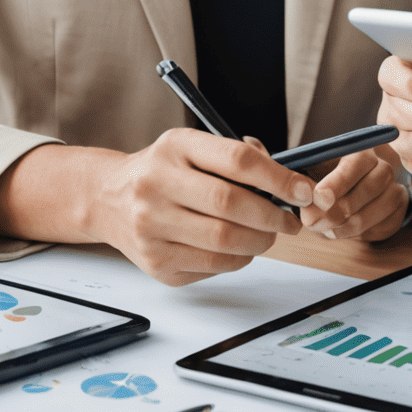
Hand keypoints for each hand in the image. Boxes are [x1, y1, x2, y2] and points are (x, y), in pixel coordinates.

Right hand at [91, 129, 314, 284]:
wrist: (108, 198)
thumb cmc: (165, 170)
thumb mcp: (194, 146)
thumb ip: (239, 155)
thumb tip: (288, 180)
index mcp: (176, 147)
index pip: (238, 160)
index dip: (279, 177)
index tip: (303, 190)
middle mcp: (157, 184)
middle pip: (231, 205)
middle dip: (273, 216)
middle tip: (290, 220)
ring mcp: (152, 226)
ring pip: (224, 242)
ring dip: (259, 241)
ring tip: (269, 234)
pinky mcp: (154, 262)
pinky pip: (211, 266)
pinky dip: (237, 259)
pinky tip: (240, 248)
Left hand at [293, 143, 409, 241]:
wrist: (353, 186)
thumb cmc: (327, 177)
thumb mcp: (314, 170)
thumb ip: (305, 180)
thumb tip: (297, 194)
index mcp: (361, 150)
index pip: (355, 163)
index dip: (337, 182)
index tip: (318, 198)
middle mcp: (383, 167)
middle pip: (370, 188)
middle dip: (339, 210)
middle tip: (312, 223)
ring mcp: (395, 189)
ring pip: (377, 211)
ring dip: (347, 226)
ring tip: (324, 230)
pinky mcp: (398, 212)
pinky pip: (382, 228)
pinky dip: (360, 234)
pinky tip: (342, 231)